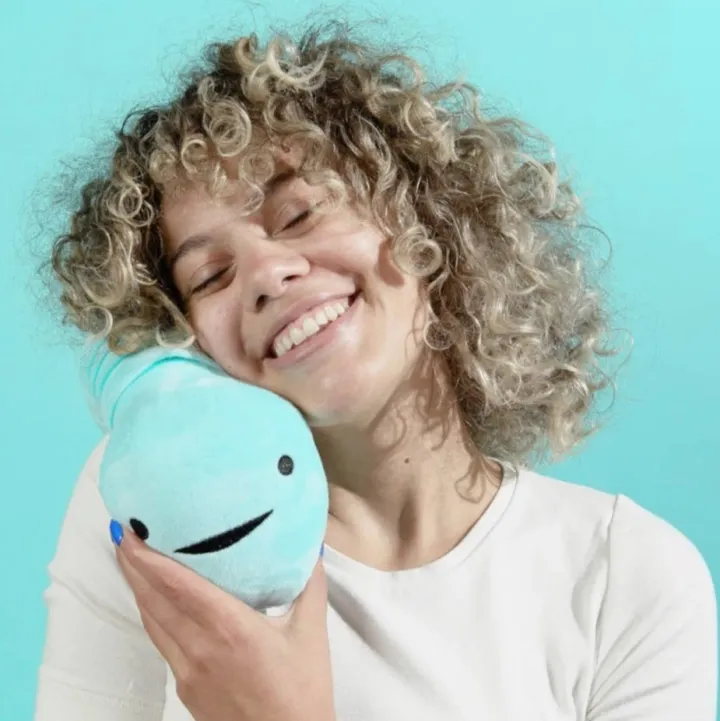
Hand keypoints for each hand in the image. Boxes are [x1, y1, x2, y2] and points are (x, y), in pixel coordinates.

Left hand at [112, 523, 334, 720]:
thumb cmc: (302, 691)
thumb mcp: (312, 633)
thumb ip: (310, 584)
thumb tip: (313, 546)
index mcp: (230, 628)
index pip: (178, 586)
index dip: (149, 558)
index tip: (131, 531)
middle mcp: (201, 647)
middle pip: (154, 600)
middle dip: (133, 565)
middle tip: (121, 531)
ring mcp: (187, 671)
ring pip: (152, 622)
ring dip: (137, 588)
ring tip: (128, 558)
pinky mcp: (185, 688)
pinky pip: (160, 642)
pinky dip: (151, 614)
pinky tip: (153, 601)